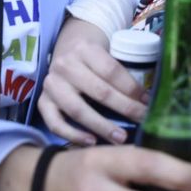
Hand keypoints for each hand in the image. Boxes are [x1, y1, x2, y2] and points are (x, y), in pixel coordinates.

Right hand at [38, 17, 148, 144]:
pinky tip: (91, 142)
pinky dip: (72, 134)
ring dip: (101, 126)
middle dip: (124, 108)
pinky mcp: (42, 101)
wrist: (66, 48)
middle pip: (99, 91)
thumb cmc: (94, 56)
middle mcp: (65, 65)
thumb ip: (122, 72)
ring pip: (77, 110)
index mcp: (85, 49)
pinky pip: (55, 123)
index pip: (112, 71)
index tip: (148, 103)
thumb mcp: (107, 53)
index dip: (132, 89)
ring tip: (120, 138)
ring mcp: (52, 84)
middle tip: (142, 122)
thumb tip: (148, 99)